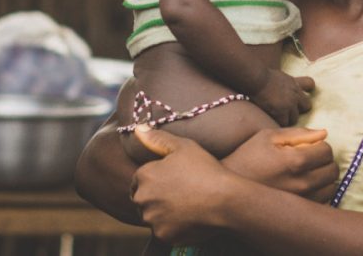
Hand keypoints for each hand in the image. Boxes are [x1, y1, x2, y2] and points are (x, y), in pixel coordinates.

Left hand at [131, 126, 242, 243]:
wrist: (226, 199)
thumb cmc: (206, 169)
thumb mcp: (183, 147)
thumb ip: (158, 138)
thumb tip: (137, 128)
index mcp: (144, 175)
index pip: (139, 179)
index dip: (156, 179)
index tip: (172, 180)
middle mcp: (142, 198)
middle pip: (143, 199)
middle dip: (155, 196)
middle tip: (179, 193)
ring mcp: (152, 218)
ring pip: (152, 216)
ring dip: (162, 212)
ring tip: (185, 205)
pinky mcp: (162, 234)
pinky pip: (162, 230)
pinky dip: (172, 227)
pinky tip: (188, 218)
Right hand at [222, 127, 338, 202]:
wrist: (229, 192)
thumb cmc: (247, 159)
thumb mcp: (267, 137)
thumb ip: (298, 134)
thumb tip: (324, 133)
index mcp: (295, 161)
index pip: (327, 150)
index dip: (318, 145)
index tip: (307, 147)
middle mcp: (302, 184)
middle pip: (332, 170)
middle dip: (323, 162)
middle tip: (308, 160)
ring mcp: (302, 202)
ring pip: (331, 187)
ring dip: (323, 179)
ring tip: (305, 175)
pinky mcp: (299, 214)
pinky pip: (323, 203)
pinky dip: (319, 194)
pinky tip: (303, 189)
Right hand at [250, 70, 312, 125]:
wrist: (255, 79)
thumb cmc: (260, 76)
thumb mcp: (277, 75)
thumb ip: (284, 82)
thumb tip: (280, 87)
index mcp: (294, 82)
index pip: (310, 85)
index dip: (304, 91)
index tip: (298, 97)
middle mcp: (295, 94)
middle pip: (307, 106)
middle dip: (298, 109)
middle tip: (288, 112)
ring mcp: (290, 104)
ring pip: (295, 118)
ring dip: (287, 119)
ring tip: (277, 118)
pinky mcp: (282, 112)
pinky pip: (284, 123)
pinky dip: (278, 123)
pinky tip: (271, 120)